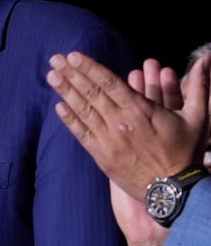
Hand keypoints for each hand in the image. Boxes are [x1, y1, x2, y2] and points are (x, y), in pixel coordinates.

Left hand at [47, 52, 208, 197]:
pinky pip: (82, 134)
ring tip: (51, 76)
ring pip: (83, 111)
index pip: (110, 82)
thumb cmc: (186, 152)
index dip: (90, 68)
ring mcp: (108, 139)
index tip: (74, 56)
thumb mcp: (198, 117)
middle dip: (72, 74)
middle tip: (55, 59)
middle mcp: (120, 122)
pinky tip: (58, 107)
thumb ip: (198, 86)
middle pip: (92, 93)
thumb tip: (206, 59)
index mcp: (141, 109)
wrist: (174, 189)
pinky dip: (69, 120)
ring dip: (66, 92)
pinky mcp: (101, 155)